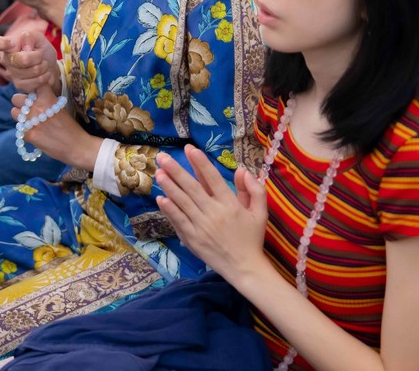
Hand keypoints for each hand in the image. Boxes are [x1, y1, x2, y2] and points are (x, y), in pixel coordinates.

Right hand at [0, 30, 60, 96]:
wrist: (50, 66)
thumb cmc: (41, 50)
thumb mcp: (38, 38)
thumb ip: (30, 37)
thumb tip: (25, 48)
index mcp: (7, 44)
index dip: (0, 44)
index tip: (11, 44)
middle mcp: (6, 59)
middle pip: (21, 59)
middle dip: (37, 57)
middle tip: (40, 56)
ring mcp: (11, 74)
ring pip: (32, 71)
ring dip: (43, 67)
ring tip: (42, 65)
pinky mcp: (19, 86)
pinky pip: (35, 82)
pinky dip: (44, 77)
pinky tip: (43, 74)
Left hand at [9, 89, 99, 167]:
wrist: (76, 146)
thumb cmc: (70, 126)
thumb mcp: (60, 107)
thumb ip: (47, 100)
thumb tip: (35, 96)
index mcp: (47, 98)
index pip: (32, 85)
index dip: (33, 90)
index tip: (35, 96)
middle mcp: (37, 107)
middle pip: (16, 98)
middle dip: (21, 103)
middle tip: (29, 110)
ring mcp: (31, 121)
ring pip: (14, 112)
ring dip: (20, 116)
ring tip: (30, 122)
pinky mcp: (28, 135)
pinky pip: (19, 129)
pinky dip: (25, 132)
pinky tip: (35, 134)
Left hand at [155, 146, 267, 282]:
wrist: (244, 268)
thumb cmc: (252, 239)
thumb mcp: (260, 213)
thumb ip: (254, 190)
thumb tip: (242, 170)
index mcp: (230, 205)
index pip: (213, 179)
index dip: (200, 163)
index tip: (189, 149)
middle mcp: (213, 214)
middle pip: (192, 188)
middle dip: (176, 170)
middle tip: (162, 157)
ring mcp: (200, 227)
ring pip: (182, 202)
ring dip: (169, 186)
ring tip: (159, 172)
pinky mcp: (192, 239)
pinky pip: (178, 221)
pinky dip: (169, 210)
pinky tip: (160, 198)